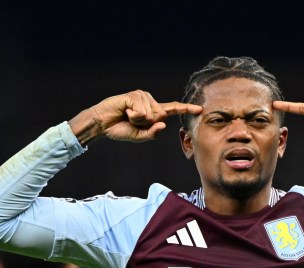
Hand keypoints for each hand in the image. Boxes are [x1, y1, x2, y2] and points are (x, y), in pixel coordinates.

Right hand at [71, 90, 202, 142]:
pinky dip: (133, 116)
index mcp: (154, 111)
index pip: (173, 109)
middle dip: (147, 124)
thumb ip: (152, 134)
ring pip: (151, 114)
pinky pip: (141, 111)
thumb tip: (163, 124)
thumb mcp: (139, 136)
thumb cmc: (120, 129)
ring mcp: (142, 96)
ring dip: (138, 120)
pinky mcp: (134, 95)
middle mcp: (150, 101)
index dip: (186, 109)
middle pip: (161, 116)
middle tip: (132, 121)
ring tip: (127, 116)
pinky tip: (125, 111)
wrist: (102, 124)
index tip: (200, 109)